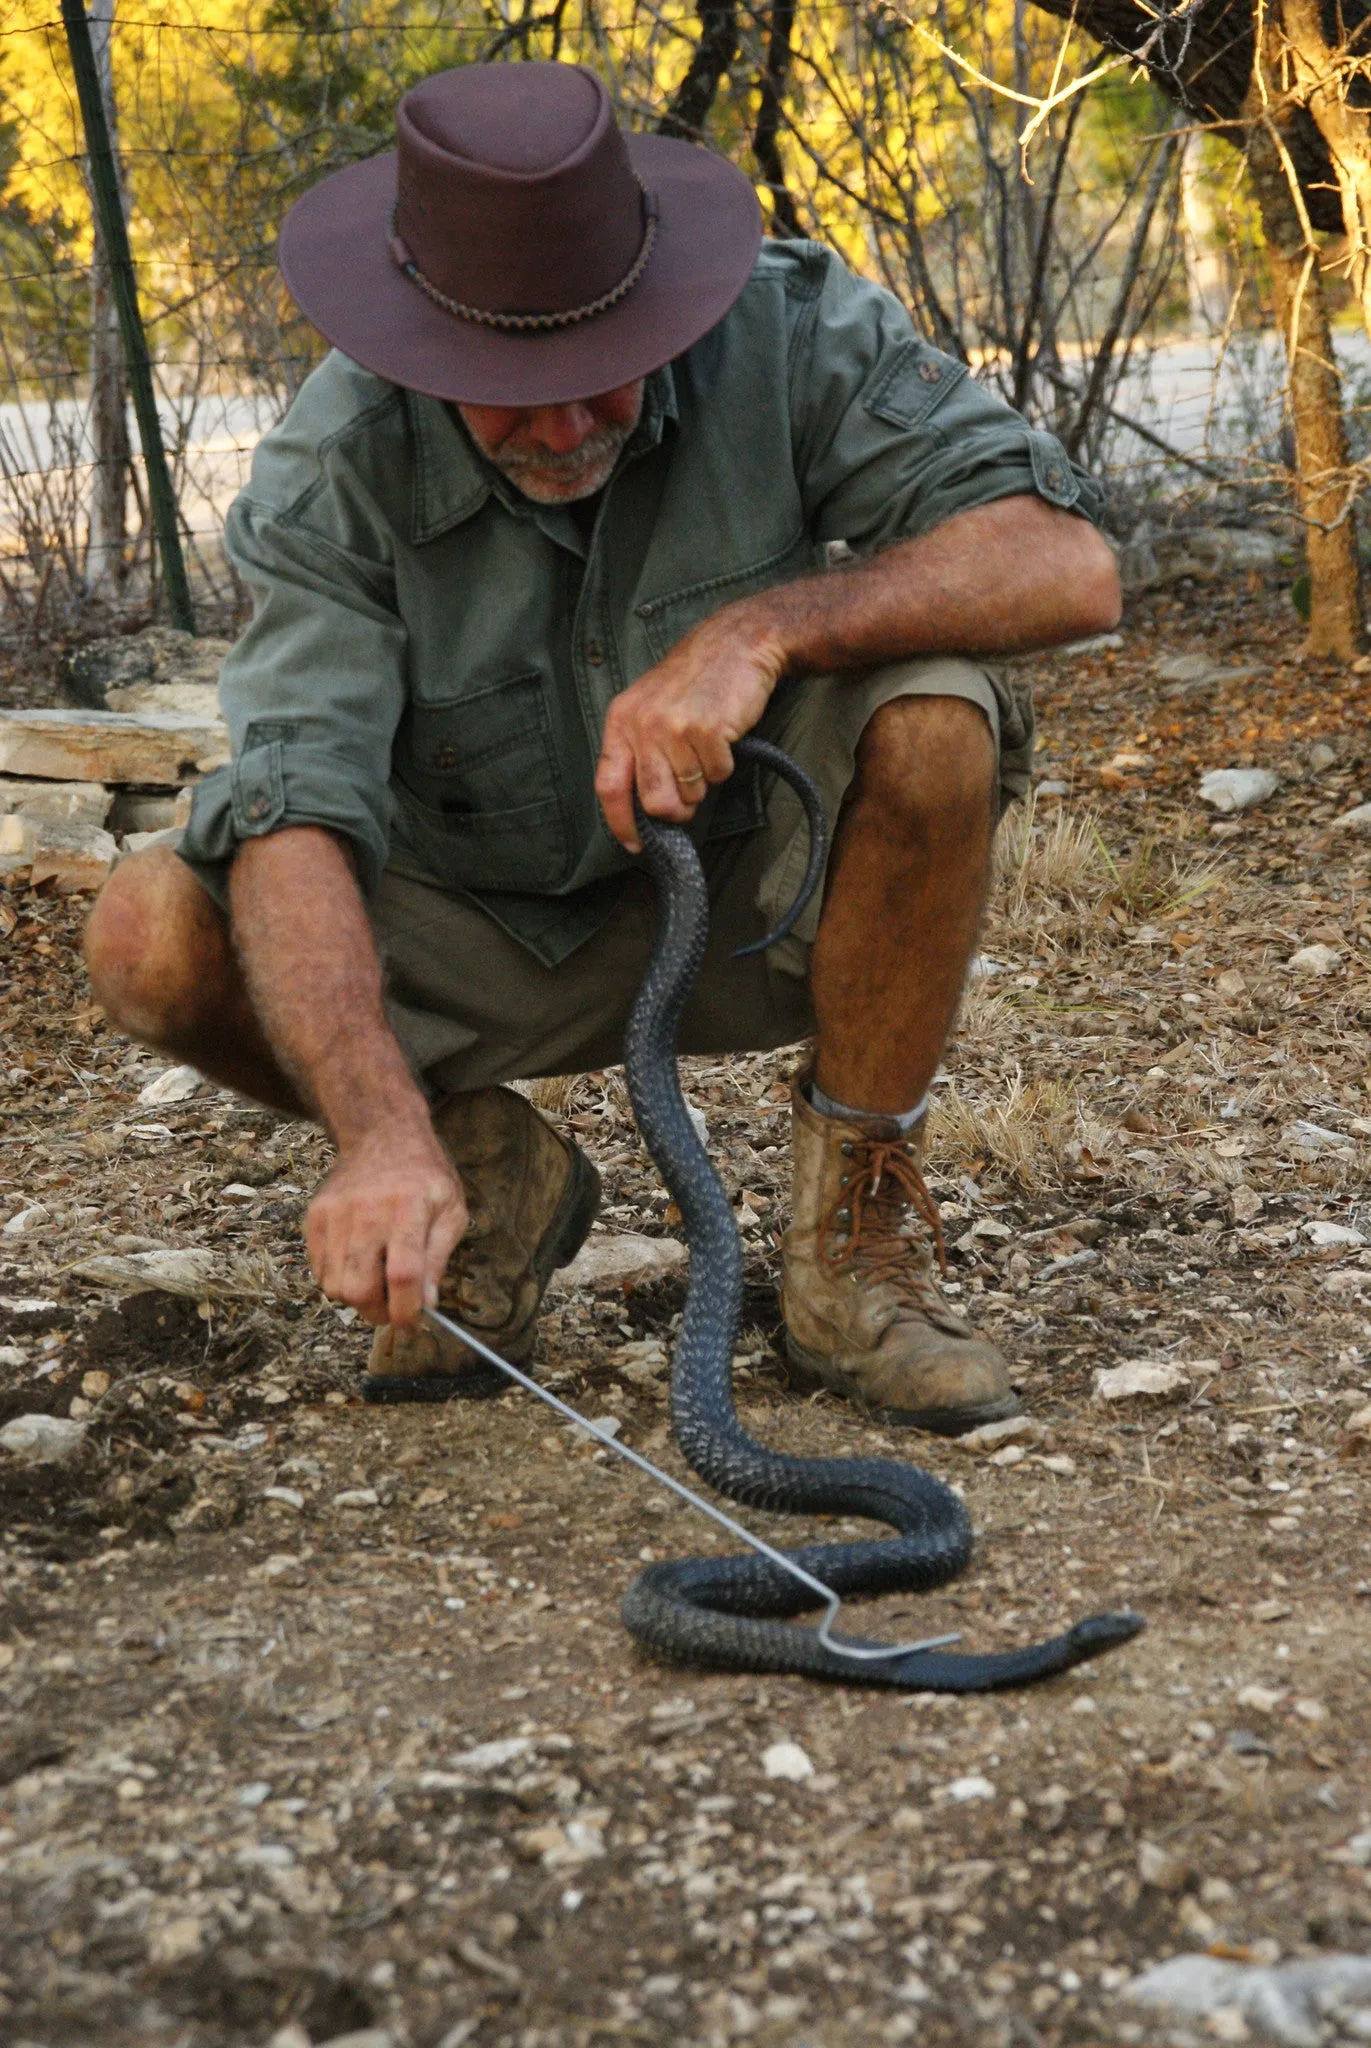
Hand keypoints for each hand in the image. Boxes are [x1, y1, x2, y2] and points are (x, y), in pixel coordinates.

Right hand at [305, 1123, 466, 1327]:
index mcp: (408, 1210)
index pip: (403, 1275)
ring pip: (334, 1285)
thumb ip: (439, 1258)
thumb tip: (426, 1304)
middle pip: (359, 1288)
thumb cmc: (425, 1177)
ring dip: (357, 1298)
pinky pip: (319, 1270)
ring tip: (376, 1283)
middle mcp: (367, 1213)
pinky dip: (338, 1279)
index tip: (411, 1326)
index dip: (406, 1311)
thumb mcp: (451, 1211)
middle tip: (393, 1307)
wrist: (383, 1136)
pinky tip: (359, 1264)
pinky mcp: (315, 1217)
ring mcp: (335, 1215)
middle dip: (377, 1312)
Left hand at [595, 604, 786, 851]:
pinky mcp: (706, 729)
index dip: (620, 822)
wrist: (735, 643)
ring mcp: (673, 727)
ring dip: (703, 782)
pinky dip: (724, 764)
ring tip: (706, 748)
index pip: (609, 785)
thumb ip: (640, 750)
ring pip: (689, 792)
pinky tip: (723, 736)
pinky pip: (717, 774)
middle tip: (688, 799)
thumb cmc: (694, 680)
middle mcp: (642, 725)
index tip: (634, 844)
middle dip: (676, 810)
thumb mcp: (650, 706)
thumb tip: (644, 807)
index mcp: (621, 721)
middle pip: (654, 801)